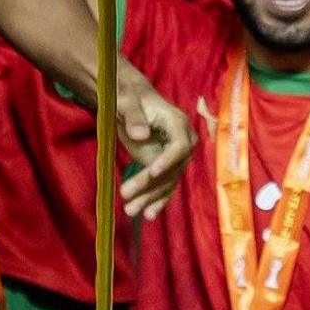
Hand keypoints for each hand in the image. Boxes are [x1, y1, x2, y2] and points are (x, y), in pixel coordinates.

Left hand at [116, 66, 195, 218]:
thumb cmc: (129, 95)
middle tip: (126, 195)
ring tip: (131, 211)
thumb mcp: (127, 100)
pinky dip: (157, 200)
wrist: (131, 100)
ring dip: (151, 198)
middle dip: (150, 184)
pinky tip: (146, 214)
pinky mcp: (167, 166)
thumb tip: (141, 134)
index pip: (179, 145)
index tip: (152, 171)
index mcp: (177, 122)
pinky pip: (165, 186)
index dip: (168, 160)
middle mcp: (183, 141)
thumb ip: (133, 115)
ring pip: (168, 181)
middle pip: (172, 168)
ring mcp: (176, 156)